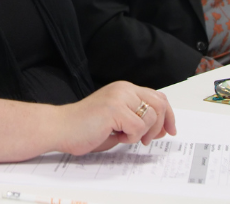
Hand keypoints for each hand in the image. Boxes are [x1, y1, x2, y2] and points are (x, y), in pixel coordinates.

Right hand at [53, 81, 175, 155]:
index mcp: (124, 89)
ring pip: (151, 117)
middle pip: (160, 104)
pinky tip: (115, 136)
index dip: (168, 115)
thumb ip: (137, 118)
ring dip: (140, 133)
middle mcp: (123, 89)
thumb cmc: (84, 127)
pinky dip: (130, 137)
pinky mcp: (114, 108)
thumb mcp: (118, 120)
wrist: (60, 128)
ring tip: (122, 136)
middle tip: (147, 140)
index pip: (157, 97)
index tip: (169, 130)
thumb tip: (161, 128)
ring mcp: (119, 97)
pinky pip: (138, 126)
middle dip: (159, 126)